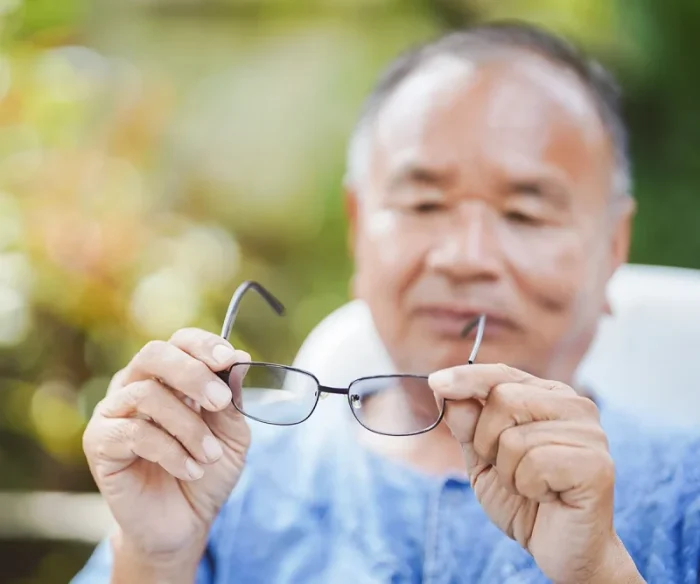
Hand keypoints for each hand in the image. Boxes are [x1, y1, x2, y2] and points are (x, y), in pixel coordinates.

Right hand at [82, 328, 250, 571]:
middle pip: (154, 354)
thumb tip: (240, 361)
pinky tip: (191, 469)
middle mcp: (136, 385)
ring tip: (209, 455)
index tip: (230, 359)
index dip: (204, 345)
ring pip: (147, 394)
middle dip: (193, 374)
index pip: (180, 342)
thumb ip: (232, 399)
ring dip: (189, 426)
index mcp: (169, 377)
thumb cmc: (207, 470)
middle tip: (220, 402)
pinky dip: (170, 451)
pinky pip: (134, 433)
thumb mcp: (232, 435)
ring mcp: (114, 412)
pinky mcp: (99, 442)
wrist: (184, 523)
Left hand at [428, 363, 642, 583]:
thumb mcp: (482, 457)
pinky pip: (535, 465)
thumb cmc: (524, 499)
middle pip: (503, 399)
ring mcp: (590, 434)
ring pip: (515, 438)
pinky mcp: (597, 466)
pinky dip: (528, 488)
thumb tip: (443, 387)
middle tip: (507, 469)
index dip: (465, 377)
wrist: (561, 550)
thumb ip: (467, 422)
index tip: (435, 383)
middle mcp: (574, 405)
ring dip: (508, 472)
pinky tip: (546, 496)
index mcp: (548, 396)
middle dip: (487, 441)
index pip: (500, 373)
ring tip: (530, 486)